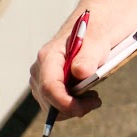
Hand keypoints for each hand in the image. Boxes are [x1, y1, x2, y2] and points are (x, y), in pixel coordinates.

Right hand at [27, 10, 107, 125]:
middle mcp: (40, 70)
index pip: (49, 87)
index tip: (83, 109)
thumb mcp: (97, 42)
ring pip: (52, 107)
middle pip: (49, 102)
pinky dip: (72, 105)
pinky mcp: (49, 85)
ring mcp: (43, 79)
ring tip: (92, 96)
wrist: (93, 27)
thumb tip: (80, 73)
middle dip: (72, 107)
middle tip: (96, 100)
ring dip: (73, 107)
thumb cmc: (94, 33)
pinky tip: (86, 94)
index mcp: (48, 57)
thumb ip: (88, 57)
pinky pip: (56, 104)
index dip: (63, 103)